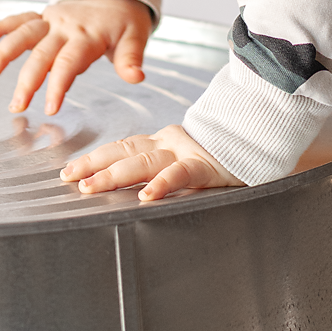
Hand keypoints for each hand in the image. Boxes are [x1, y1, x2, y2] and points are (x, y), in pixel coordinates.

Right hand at [0, 0, 150, 113]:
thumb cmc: (125, 20)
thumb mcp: (136, 36)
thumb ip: (131, 58)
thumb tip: (136, 77)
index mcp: (87, 35)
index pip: (69, 63)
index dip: (58, 85)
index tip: (50, 108)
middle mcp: (65, 27)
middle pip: (42, 54)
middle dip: (27, 81)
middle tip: (16, 106)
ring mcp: (52, 20)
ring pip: (24, 34)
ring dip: (5, 52)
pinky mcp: (44, 16)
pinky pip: (20, 18)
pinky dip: (2, 26)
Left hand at [61, 123, 241, 201]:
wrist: (263, 135)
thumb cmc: (228, 154)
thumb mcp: (190, 159)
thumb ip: (167, 168)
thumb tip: (140, 187)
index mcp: (164, 142)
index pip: (123, 147)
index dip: (95, 157)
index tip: (69, 170)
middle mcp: (170, 144)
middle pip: (125, 152)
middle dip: (94, 165)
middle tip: (68, 179)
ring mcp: (187, 153)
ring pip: (144, 162)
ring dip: (114, 175)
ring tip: (90, 188)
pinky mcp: (207, 166)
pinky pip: (182, 174)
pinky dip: (163, 184)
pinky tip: (147, 195)